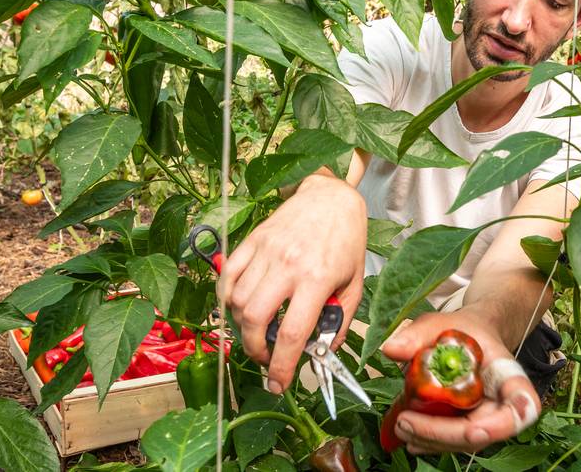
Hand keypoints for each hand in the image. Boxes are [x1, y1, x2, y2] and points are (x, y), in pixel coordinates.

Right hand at [219, 174, 366, 393]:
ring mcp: (265, 252)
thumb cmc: (346, 241)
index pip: (291, 334)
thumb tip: (321, 353)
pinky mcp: (250, 242)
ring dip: (241, 328)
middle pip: (254, 320)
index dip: (281, 366)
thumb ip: (340, 322)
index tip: (278, 383)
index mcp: (316, 279)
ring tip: (256, 335)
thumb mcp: (354, 284)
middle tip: (266, 359)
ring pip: (237, 301)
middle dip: (255, 350)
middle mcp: (287, 265)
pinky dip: (226, 299)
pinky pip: (227, 277)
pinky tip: (239, 309)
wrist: (330, 197)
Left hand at [381, 311, 540, 453]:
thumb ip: (419, 334)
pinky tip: (408, 436)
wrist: (472, 336)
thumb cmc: (465, 330)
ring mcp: (486, 419)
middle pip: (484, 432)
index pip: (522, 406)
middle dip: (443, 435)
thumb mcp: (443, 323)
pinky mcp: (467, 426)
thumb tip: (392, 349)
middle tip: (405, 423)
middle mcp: (502, 404)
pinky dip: (429, 442)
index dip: (502, 425)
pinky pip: (452, 442)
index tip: (473, 430)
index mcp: (508, 376)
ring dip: (431, 441)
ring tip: (400, 426)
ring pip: (464, 443)